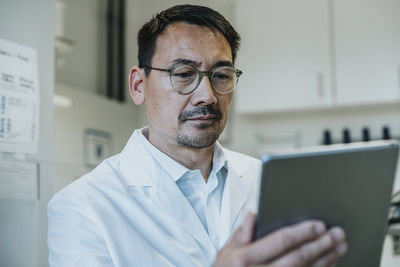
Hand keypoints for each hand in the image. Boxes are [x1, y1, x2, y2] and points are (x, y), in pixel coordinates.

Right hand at [214, 213, 347, 266]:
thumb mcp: (225, 253)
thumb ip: (241, 234)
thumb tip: (254, 215)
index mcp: (245, 259)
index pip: (280, 242)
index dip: (302, 232)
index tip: (319, 225)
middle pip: (298, 258)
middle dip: (321, 244)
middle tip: (337, 234)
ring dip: (325, 259)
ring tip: (339, 247)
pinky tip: (328, 264)